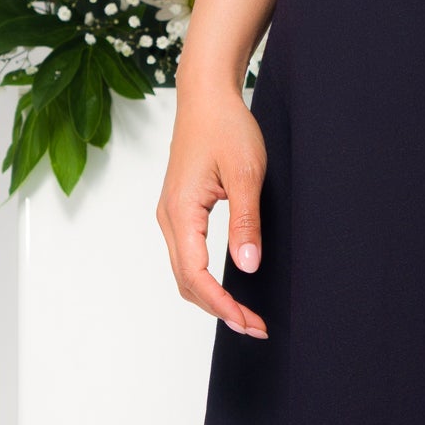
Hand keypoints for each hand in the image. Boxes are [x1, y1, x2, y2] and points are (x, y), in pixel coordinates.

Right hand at [158, 71, 269, 336]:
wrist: (206, 97)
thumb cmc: (226, 127)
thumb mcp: (246, 174)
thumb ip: (246, 222)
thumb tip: (246, 266)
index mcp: (181, 212)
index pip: (196, 276)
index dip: (222, 305)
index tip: (250, 322)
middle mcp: (169, 218)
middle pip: (187, 282)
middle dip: (219, 310)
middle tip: (255, 327)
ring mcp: (171, 215)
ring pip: (185, 272)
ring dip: (213, 298)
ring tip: (246, 314)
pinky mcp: (180, 211)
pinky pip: (187, 256)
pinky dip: (206, 279)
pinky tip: (228, 286)